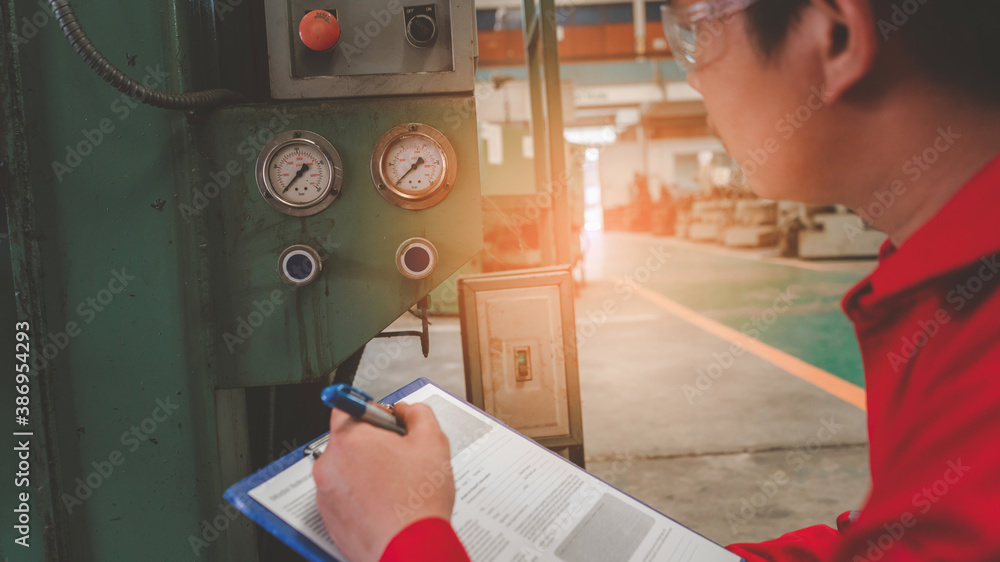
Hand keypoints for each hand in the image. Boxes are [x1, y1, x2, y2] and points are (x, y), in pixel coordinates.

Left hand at [313, 402, 455, 561]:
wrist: (409, 550)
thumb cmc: (417, 503)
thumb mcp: (433, 443)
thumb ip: (418, 414)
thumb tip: (408, 410)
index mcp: (350, 439)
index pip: (346, 406)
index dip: (370, 410)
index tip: (384, 419)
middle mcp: (330, 463)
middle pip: (348, 440)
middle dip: (372, 444)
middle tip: (399, 456)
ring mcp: (326, 493)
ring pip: (346, 469)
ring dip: (366, 471)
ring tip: (396, 486)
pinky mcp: (329, 517)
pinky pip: (343, 495)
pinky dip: (360, 495)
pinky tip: (386, 503)